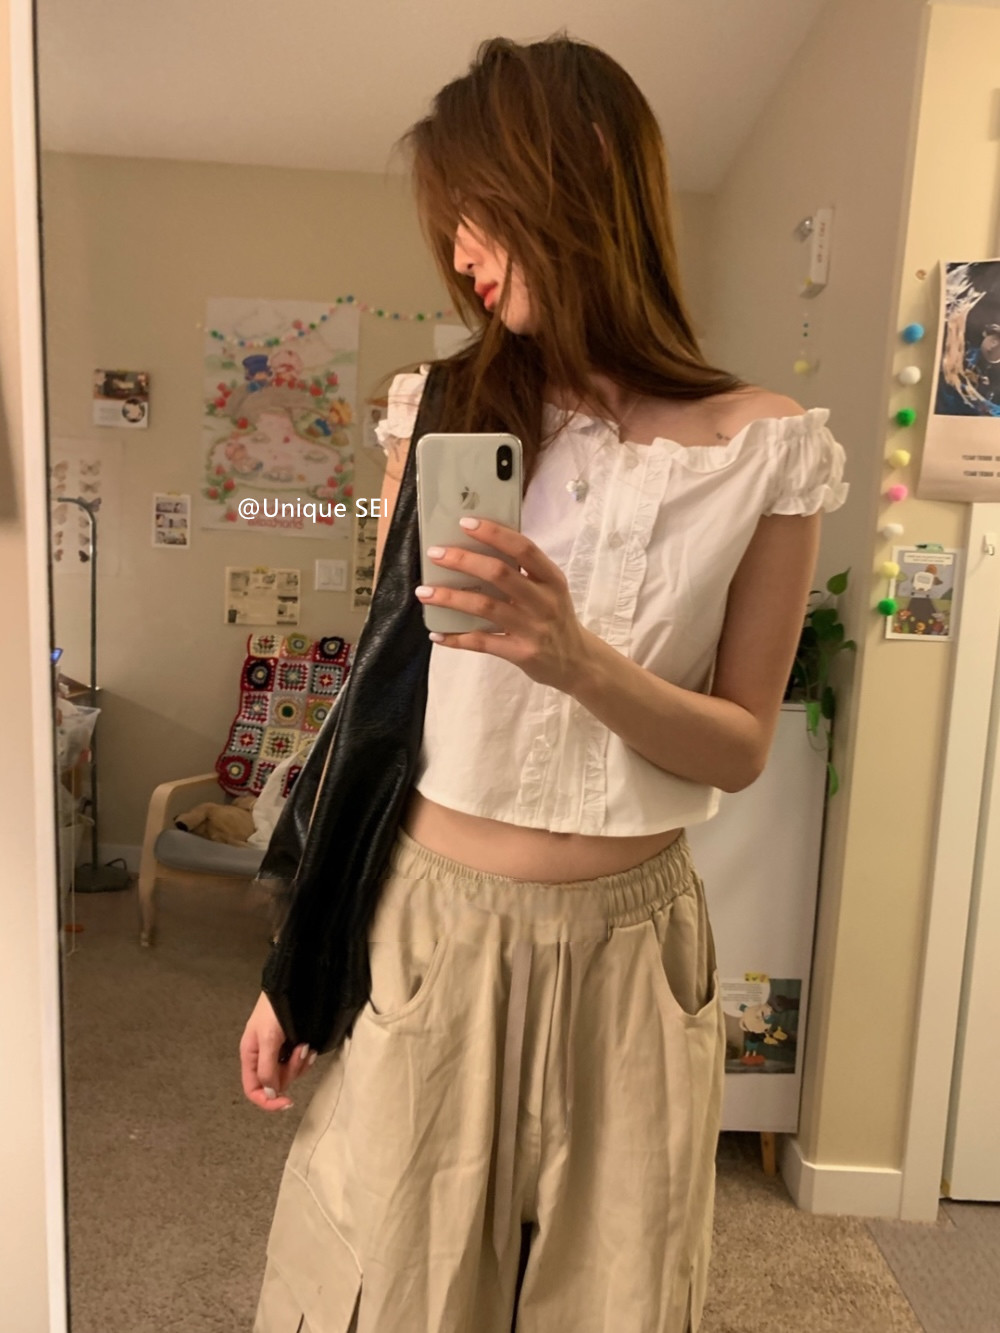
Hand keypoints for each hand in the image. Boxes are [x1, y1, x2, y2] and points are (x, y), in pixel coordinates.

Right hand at [239, 991, 316, 1111]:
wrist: (293, 985)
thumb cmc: (275, 1008)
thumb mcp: (268, 1038)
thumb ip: (267, 1068)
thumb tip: (269, 1094)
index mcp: (250, 1056)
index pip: (253, 1090)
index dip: (268, 1101)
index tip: (287, 1102)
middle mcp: (262, 1057)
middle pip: (275, 1083)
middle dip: (291, 1072)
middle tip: (300, 1052)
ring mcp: (277, 1052)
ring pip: (289, 1073)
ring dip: (300, 1063)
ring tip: (305, 1045)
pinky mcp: (291, 1045)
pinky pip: (299, 1062)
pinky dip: (306, 1058)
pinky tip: (310, 1046)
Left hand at [415, 516, 596, 691]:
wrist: (577, 662)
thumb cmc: (555, 619)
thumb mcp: (551, 590)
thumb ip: (524, 572)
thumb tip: (478, 549)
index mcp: (551, 579)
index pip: (524, 548)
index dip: (494, 533)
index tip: (465, 523)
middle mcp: (543, 601)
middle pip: (499, 574)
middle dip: (464, 561)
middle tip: (436, 554)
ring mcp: (532, 628)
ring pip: (485, 606)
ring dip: (451, 598)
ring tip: (424, 592)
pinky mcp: (521, 653)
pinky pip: (483, 643)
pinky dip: (457, 638)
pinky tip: (437, 634)